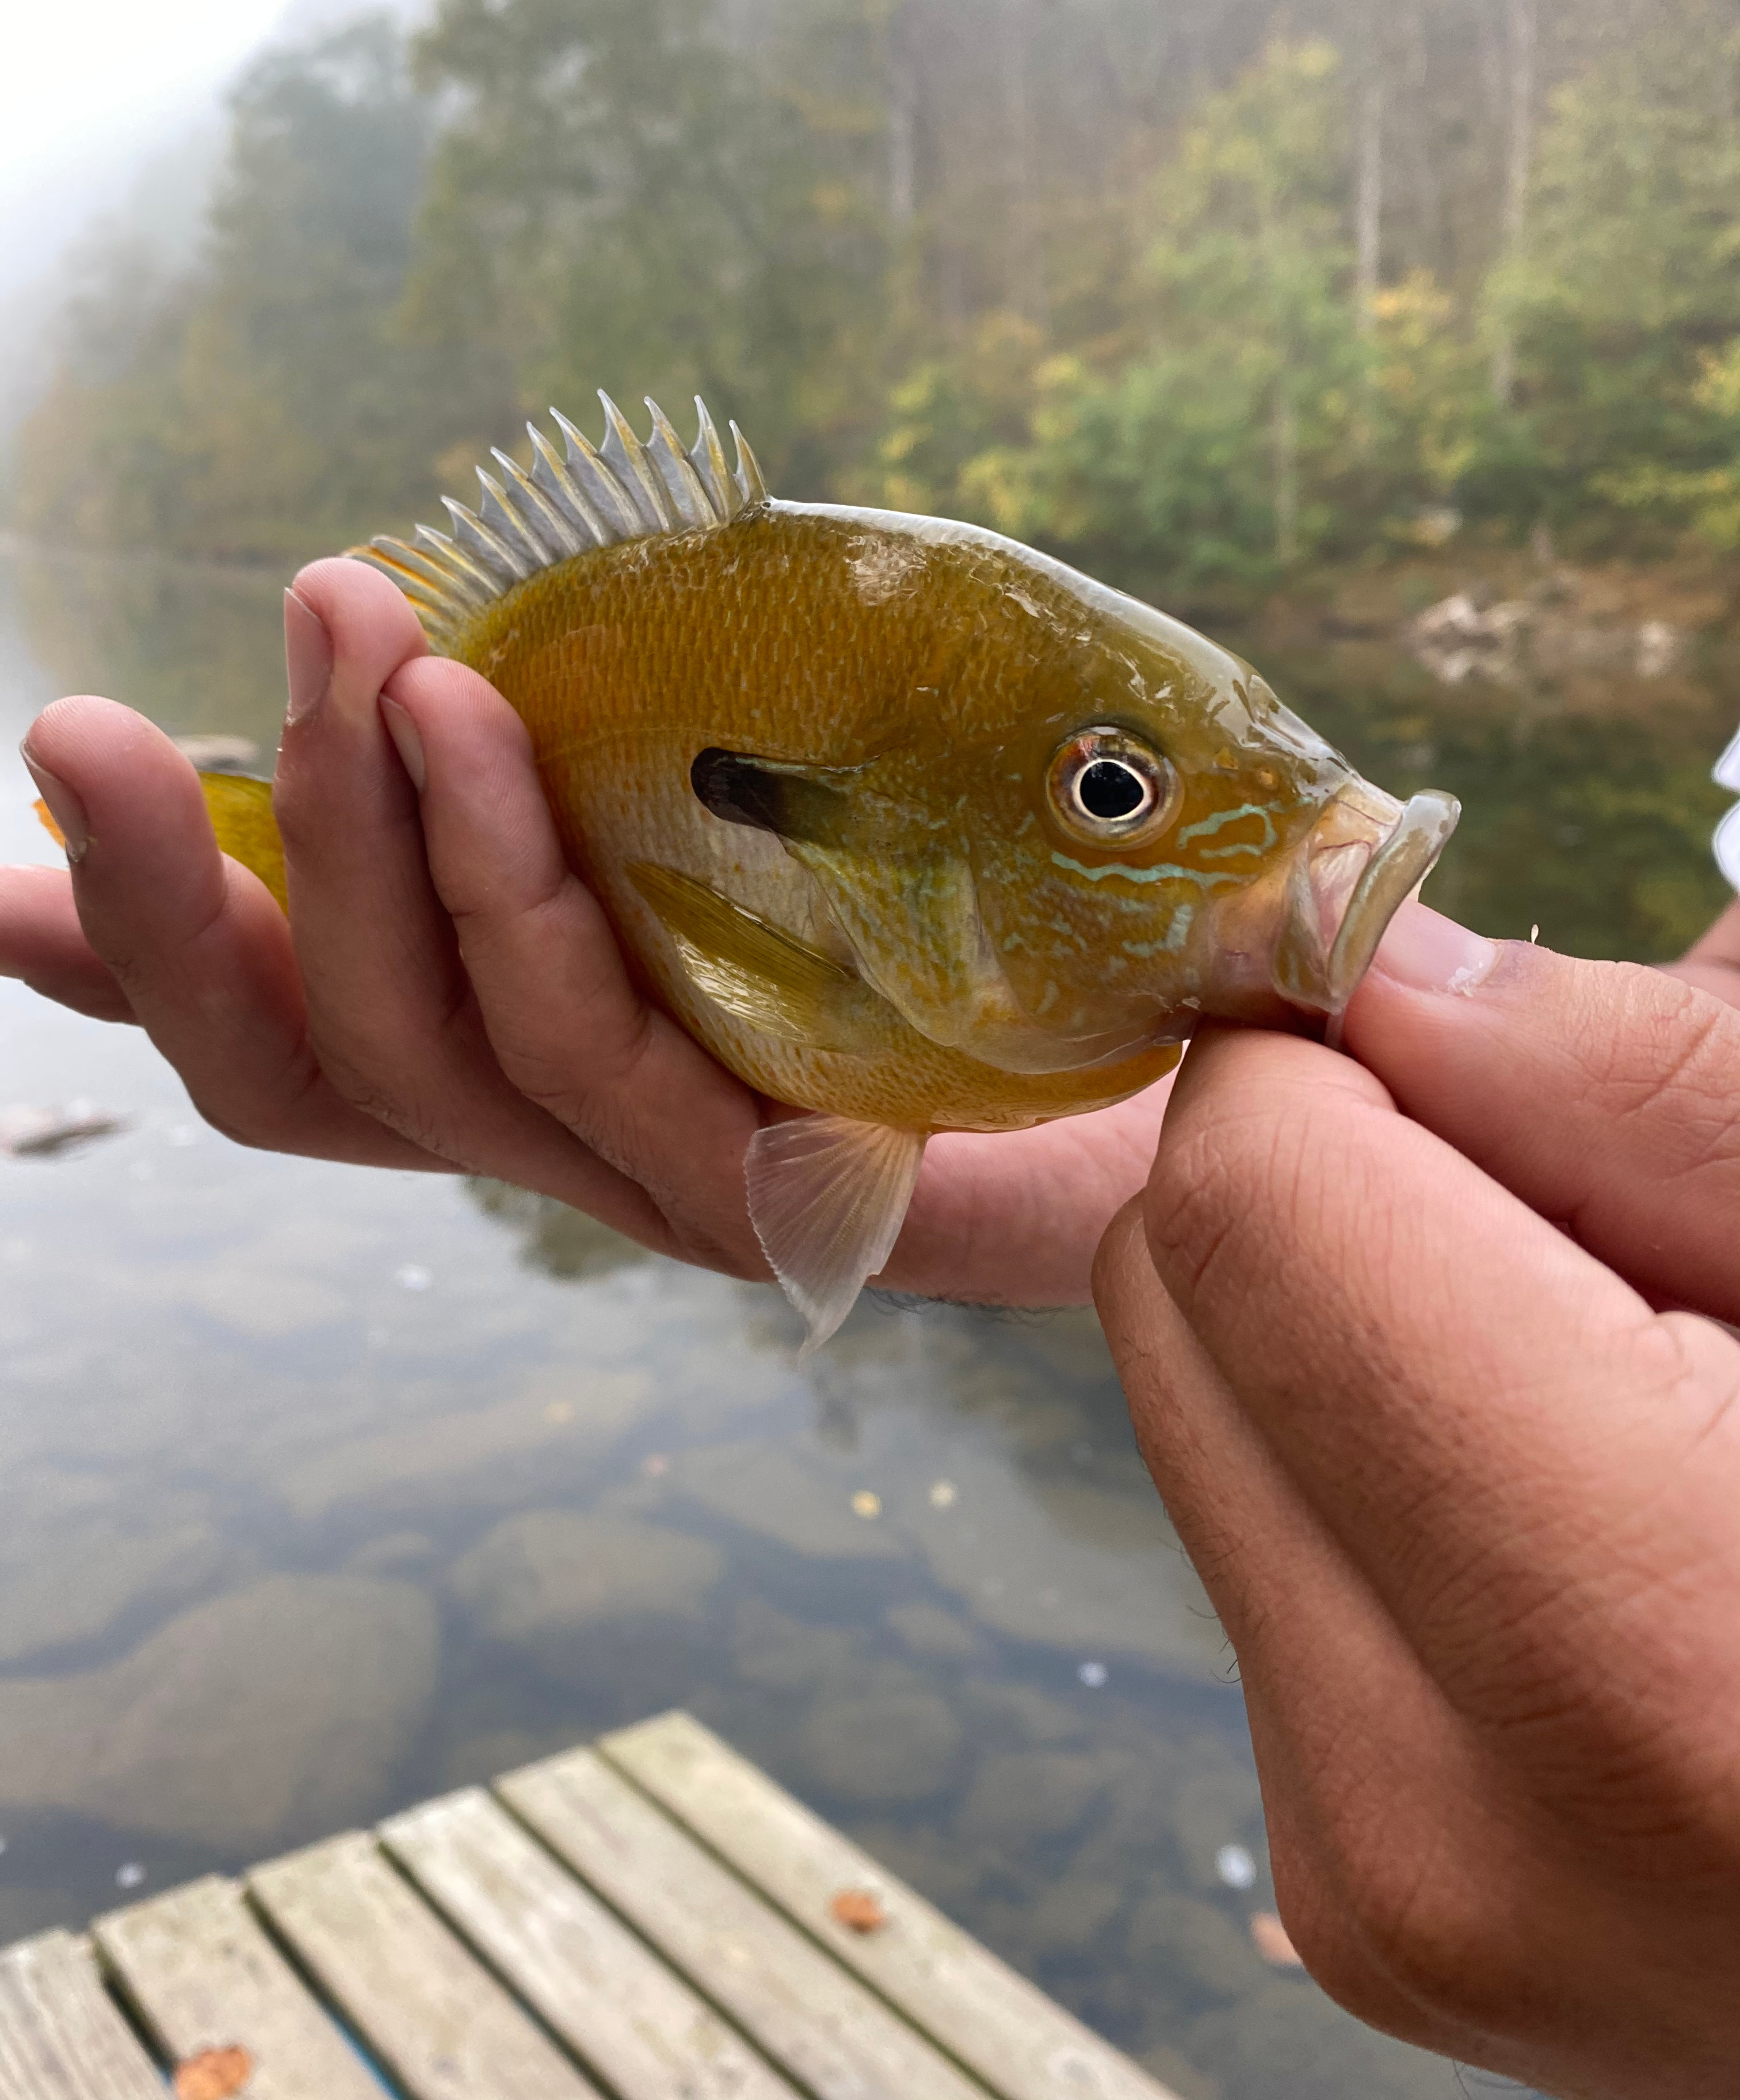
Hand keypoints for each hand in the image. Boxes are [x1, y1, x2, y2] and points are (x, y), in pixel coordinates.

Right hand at [1, 557, 1169, 1305]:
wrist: (1187, 1059)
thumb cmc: (947, 899)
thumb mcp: (736, 790)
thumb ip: (597, 752)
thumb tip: (465, 631)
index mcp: (525, 1051)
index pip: (291, 1034)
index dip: (136, 958)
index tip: (1, 875)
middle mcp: (552, 1129)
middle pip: (309, 1062)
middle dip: (187, 888)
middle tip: (83, 715)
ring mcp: (650, 1169)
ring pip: (432, 1051)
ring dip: (365, 840)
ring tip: (355, 647)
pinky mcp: (776, 1183)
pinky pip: (601, 1054)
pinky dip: (519, 896)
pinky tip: (484, 740)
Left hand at [1094, 904, 1739, 2099]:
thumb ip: (1654, 1092)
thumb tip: (1381, 961)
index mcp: (1628, 1639)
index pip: (1244, 1200)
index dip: (1341, 1061)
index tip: (1475, 1041)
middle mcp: (1439, 1811)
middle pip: (1178, 1302)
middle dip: (1344, 1188)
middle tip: (1598, 1223)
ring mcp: (1383, 1887)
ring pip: (1196, 1422)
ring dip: (1360, 1334)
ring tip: (1628, 1385)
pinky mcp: (1368, 1902)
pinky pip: (1262, 1559)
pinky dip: (1381, 1476)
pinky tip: (1587, 1513)